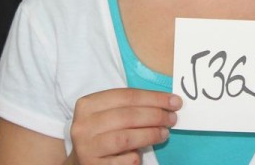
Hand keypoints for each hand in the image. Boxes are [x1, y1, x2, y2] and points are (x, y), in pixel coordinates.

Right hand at [67, 88, 181, 164]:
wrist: (80, 161)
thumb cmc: (101, 131)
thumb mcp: (109, 113)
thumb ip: (131, 106)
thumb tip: (168, 103)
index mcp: (88, 104)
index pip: (127, 96)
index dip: (153, 98)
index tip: (174, 101)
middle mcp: (83, 125)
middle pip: (128, 116)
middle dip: (155, 115)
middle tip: (172, 118)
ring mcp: (86, 148)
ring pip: (125, 138)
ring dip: (150, 134)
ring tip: (164, 133)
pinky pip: (122, 162)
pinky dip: (136, 157)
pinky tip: (143, 154)